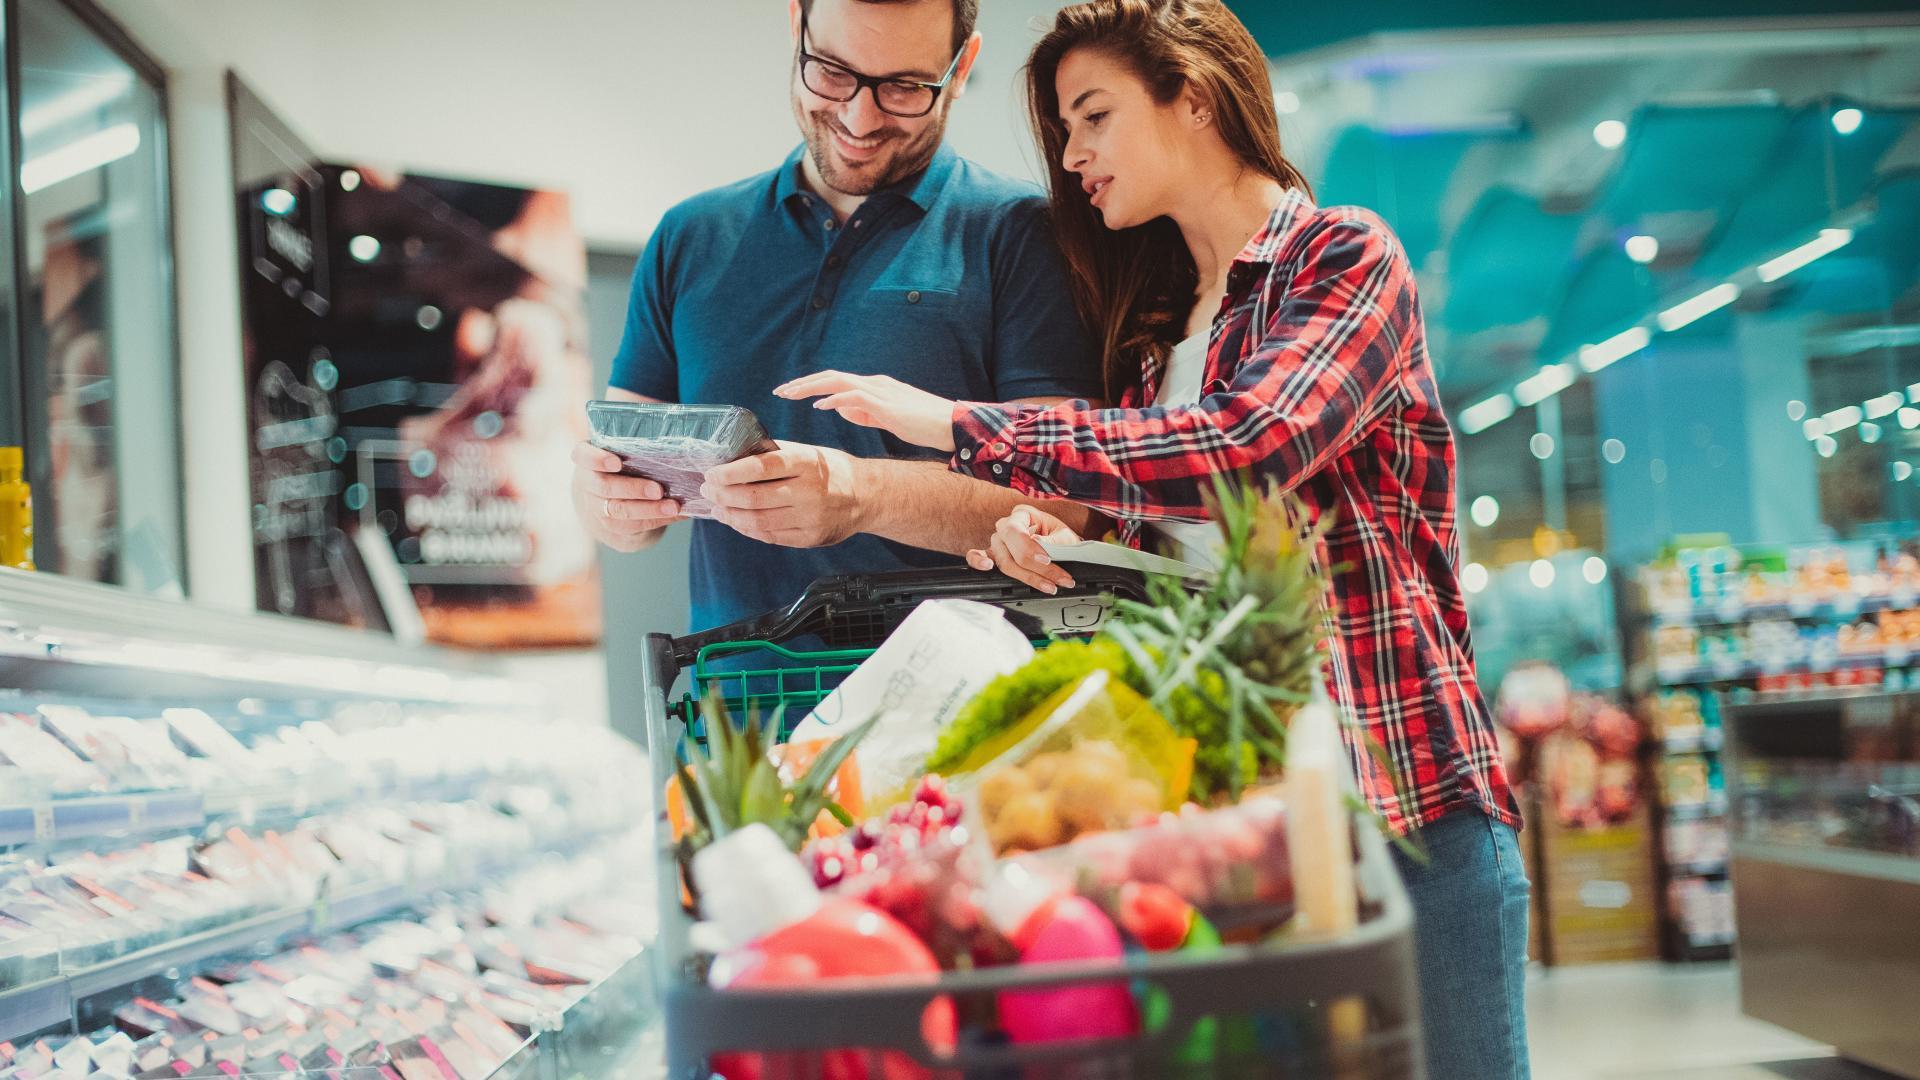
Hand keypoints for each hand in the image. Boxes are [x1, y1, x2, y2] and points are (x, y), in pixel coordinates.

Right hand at [572, 441, 682, 551]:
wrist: (603, 499)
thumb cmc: (619, 465)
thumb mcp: (620, 452)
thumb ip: (636, 449)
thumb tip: (674, 450)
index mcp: (586, 459)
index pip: (584, 456)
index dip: (597, 460)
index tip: (616, 463)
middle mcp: (587, 484)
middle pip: (605, 488)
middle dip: (633, 489)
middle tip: (658, 490)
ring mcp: (596, 507)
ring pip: (619, 511)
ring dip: (650, 510)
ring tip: (674, 507)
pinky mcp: (611, 526)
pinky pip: (633, 526)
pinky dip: (658, 520)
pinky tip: (677, 514)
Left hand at [702, 441, 863, 547]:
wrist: (867, 495)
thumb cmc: (831, 470)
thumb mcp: (807, 452)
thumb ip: (774, 455)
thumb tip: (732, 459)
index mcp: (806, 463)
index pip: (760, 467)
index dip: (730, 472)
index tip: (711, 474)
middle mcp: (809, 491)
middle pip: (754, 497)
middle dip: (723, 495)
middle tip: (708, 490)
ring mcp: (810, 518)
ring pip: (758, 521)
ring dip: (730, 515)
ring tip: (717, 508)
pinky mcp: (810, 538)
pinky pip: (769, 536)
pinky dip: (747, 529)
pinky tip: (736, 520)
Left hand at [775, 370, 957, 451]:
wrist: (952, 425)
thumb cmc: (923, 424)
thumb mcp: (887, 417)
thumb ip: (863, 412)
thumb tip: (838, 407)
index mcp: (874, 387)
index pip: (835, 380)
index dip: (811, 385)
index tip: (789, 392)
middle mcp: (874, 383)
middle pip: (830, 376)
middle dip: (803, 383)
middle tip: (780, 391)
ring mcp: (880, 391)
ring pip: (837, 381)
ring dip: (811, 387)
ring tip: (790, 394)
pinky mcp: (886, 403)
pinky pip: (854, 396)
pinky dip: (834, 398)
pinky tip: (820, 405)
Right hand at [967, 505, 1078, 594]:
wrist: (1063, 546)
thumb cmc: (1061, 539)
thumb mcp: (1066, 536)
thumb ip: (1055, 541)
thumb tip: (1038, 543)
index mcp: (1022, 514)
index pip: (1017, 531)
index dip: (1029, 549)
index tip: (1047, 561)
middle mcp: (1006, 526)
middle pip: (1009, 550)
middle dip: (1034, 569)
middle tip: (1057, 580)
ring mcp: (998, 542)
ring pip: (1004, 562)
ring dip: (1027, 577)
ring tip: (1050, 586)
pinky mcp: (994, 556)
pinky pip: (976, 556)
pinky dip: (978, 561)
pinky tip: (986, 566)